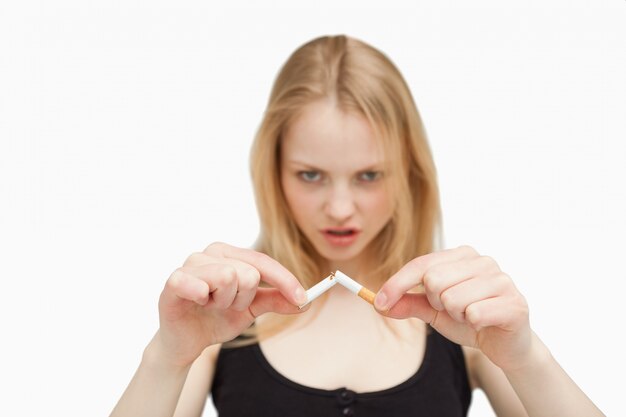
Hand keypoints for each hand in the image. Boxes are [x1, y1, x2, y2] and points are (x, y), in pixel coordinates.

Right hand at [154, 242, 306, 367]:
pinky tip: (197, 303)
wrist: (186, 342)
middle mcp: (210, 252)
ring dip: (224, 303)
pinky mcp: (173, 281)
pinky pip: (198, 284)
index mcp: (230, 254)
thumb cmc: (216, 318)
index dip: (285, 280)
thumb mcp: (251, 309)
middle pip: (249, 273)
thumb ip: (276, 300)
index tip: (302, 299)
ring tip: (210, 306)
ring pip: (228, 277)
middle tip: (225, 307)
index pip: (263, 262)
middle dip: (243, 300)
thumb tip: (305, 301)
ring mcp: (190, 264)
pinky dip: (203, 297)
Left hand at [375, 245, 531, 370]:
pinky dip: (473, 324)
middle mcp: (483, 261)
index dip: (397, 284)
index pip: (421, 264)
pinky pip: (474, 313)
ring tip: (470, 316)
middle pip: (434, 280)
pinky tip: (484, 323)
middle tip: (453, 311)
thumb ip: (408, 303)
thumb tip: (379, 303)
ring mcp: (501, 280)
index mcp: (462, 256)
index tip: (379, 302)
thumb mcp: (434, 312)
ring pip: (452, 299)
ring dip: (456, 316)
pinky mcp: (514, 303)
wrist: (505, 345)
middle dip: (436, 303)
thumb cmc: (470, 320)